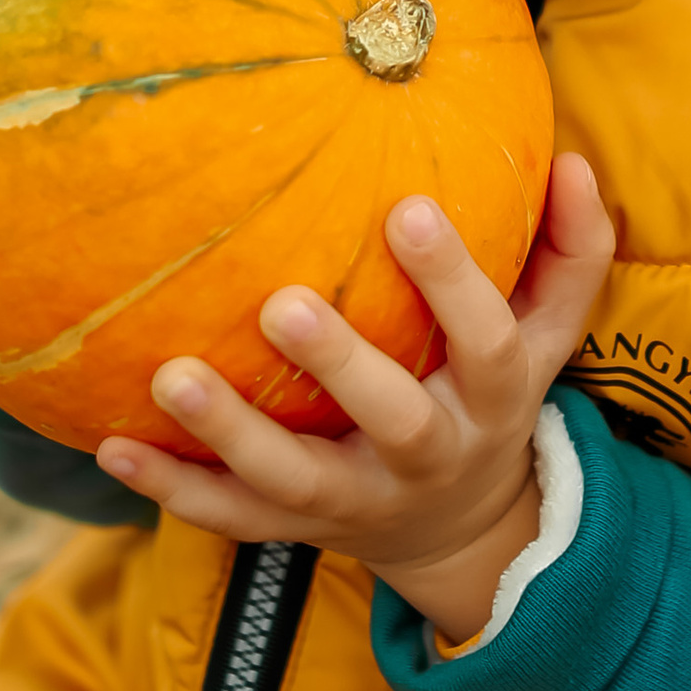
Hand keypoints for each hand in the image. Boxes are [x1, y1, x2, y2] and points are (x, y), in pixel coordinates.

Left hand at [102, 158, 613, 642]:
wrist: (462, 530)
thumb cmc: (491, 389)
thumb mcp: (548, 331)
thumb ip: (571, 248)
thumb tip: (574, 160)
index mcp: (492, 399)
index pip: (488, 342)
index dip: (454, 283)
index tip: (406, 207)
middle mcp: (430, 455)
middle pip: (394, 420)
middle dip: (339, 365)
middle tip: (280, 303)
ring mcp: (360, 502)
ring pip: (296, 482)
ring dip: (231, 435)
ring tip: (171, 377)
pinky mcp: (299, 530)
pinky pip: (232, 518)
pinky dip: (172, 488)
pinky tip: (116, 443)